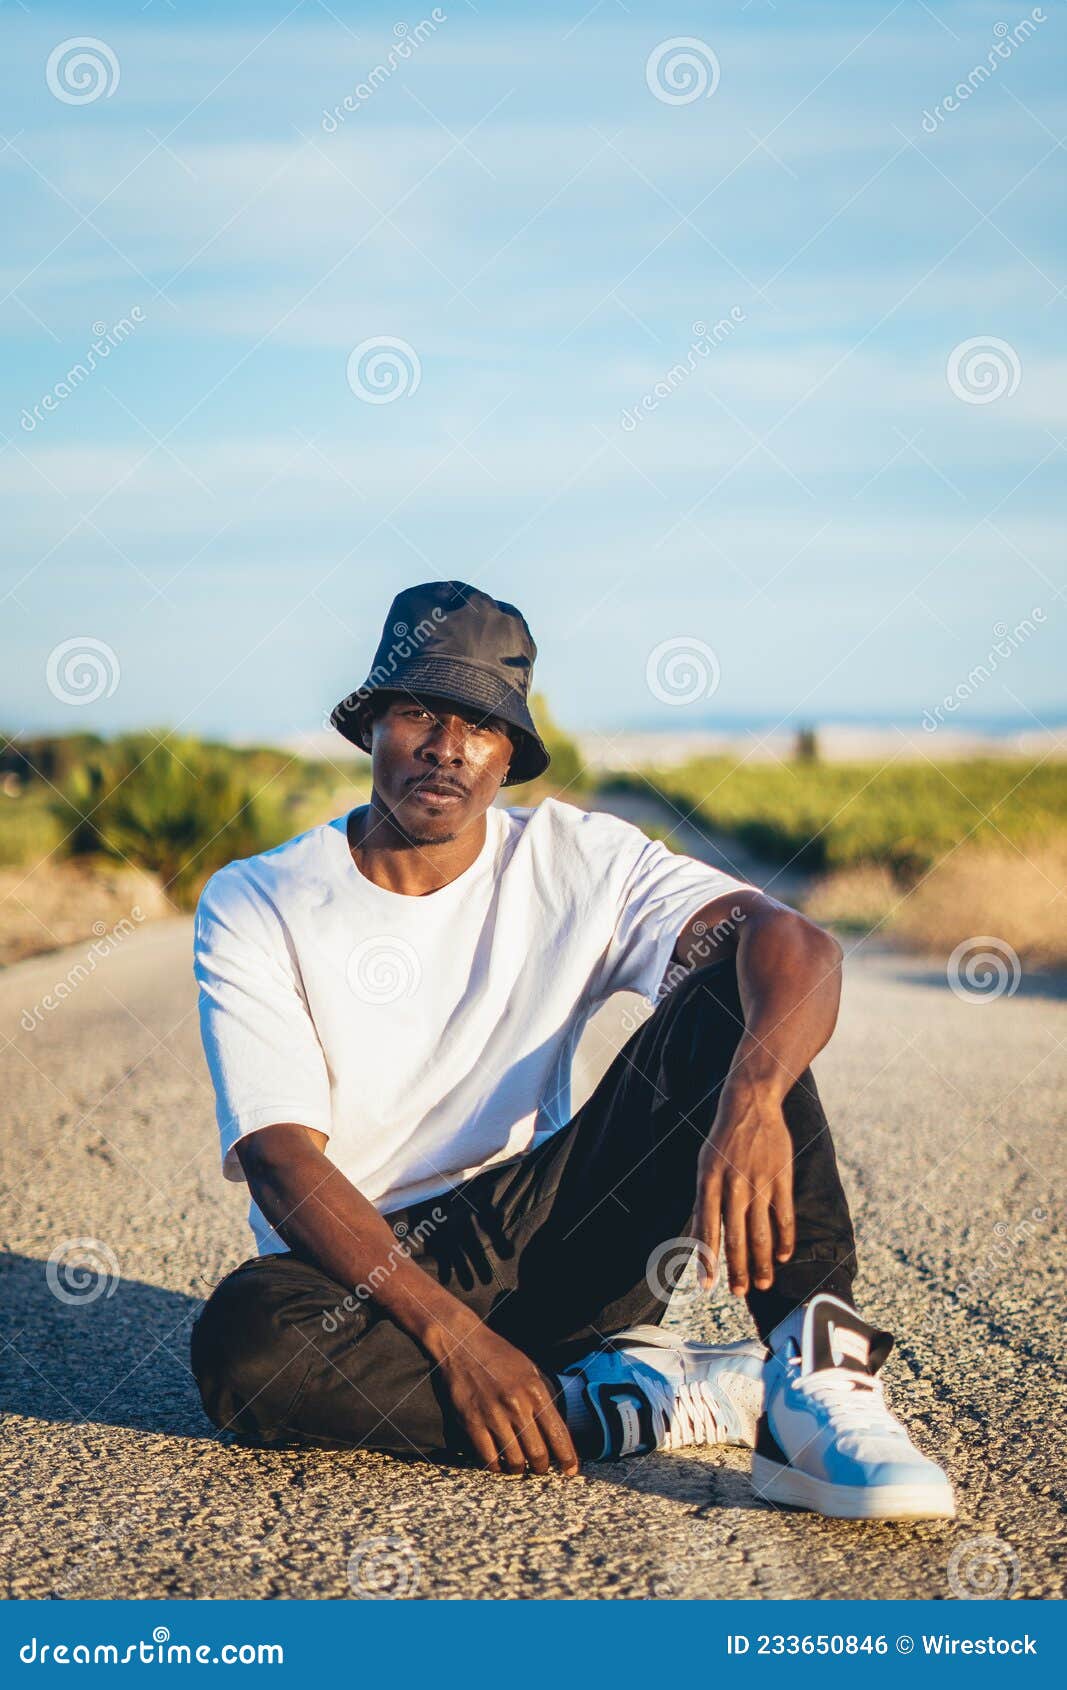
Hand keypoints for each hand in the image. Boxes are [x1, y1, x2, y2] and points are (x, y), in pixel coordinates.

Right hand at [435, 1323, 579, 1476]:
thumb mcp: (528, 1369)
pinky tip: (499, 1464)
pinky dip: (496, 1467)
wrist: (460, 1342)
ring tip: (520, 1467)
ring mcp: (493, 1415)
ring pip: (514, 1460)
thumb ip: (541, 1398)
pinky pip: (488, 1458)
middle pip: (538, 1453)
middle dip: (543, 1467)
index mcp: (534, 1390)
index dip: (567, 1457)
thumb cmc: (497, 1354)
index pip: (558, 1433)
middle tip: (541, 1468)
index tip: (571, 1471)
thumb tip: (553, 1430)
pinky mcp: (471, 1423)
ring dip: (520, 1469)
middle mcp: (516, 1405)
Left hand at [693, 1074, 795, 1295]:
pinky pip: (784, 1216)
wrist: (750, 1105)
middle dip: (738, 1269)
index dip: (707, 1260)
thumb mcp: (704, 1167)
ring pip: (762, 1232)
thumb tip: (699, 1240)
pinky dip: (784, 1239)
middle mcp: (733, 1185)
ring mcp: (760, 1182)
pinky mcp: (781, 1177)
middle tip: (740, 1293)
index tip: (708, 1285)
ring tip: (763, 1283)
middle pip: (736, 1237)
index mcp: (708, 1182)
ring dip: (762, 1262)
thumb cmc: (722, 1142)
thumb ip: (704, 1203)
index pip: (707, 1229)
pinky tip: (783, 1256)